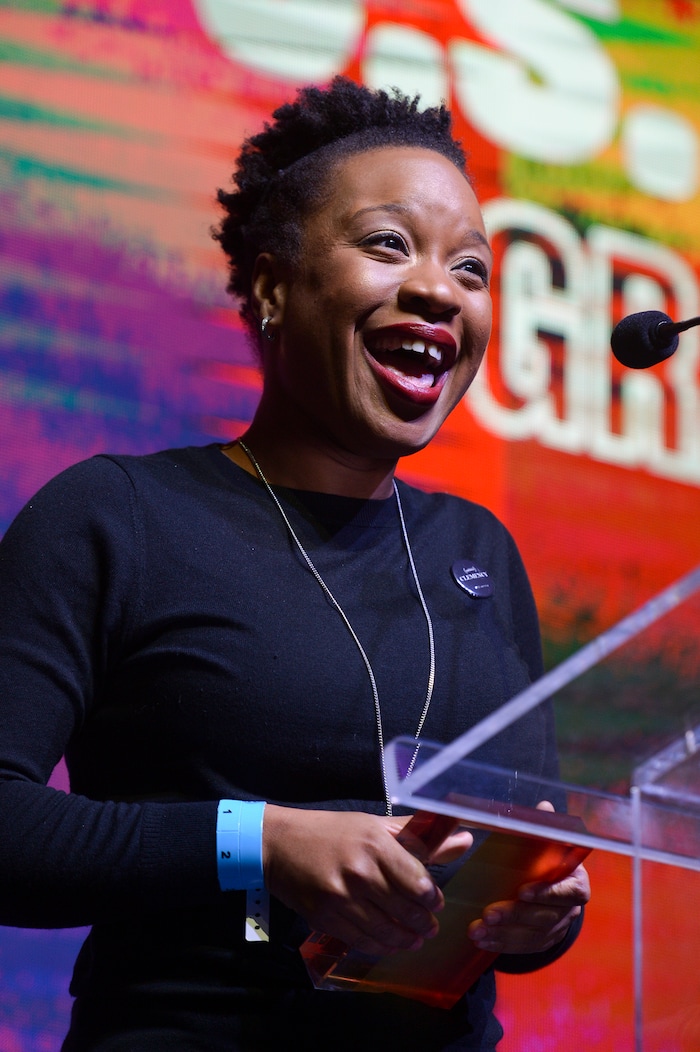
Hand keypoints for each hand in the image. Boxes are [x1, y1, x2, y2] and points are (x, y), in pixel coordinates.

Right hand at [263, 805, 472, 955]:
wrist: (281, 845)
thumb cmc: (333, 832)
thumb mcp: (375, 826)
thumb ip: (420, 837)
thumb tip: (465, 839)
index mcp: (375, 843)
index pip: (416, 881)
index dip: (432, 897)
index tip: (436, 902)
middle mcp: (360, 872)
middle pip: (404, 909)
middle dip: (423, 922)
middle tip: (430, 926)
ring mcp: (341, 898)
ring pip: (385, 931)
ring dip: (406, 939)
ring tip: (415, 939)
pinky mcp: (325, 918)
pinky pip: (362, 940)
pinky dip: (381, 946)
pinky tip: (390, 943)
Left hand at [468, 801, 590, 955]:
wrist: (552, 889)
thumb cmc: (546, 861)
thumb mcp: (547, 844)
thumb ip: (545, 828)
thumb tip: (545, 806)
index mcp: (575, 882)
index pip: (568, 891)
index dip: (547, 893)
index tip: (522, 891)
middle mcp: (569, 909)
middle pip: (545, 916)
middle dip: (515, 915)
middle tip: (488, 913)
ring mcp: (556, 929)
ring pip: (531, 935)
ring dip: (502, 934)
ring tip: (477, 929)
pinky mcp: (541, 943)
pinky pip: (522, 947)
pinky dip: (501, 945)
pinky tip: (481, 941)